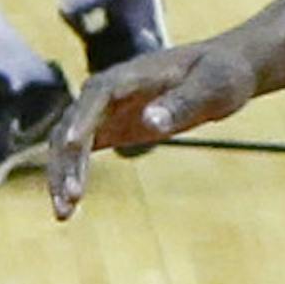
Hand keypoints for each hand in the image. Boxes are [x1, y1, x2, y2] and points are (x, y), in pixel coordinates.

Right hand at [45, 36, 260, 219]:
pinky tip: (68, 205)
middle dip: (67, 159)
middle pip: (74, 122)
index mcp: (133, 75)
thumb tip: (150, 122)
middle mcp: (110, 91)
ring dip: (62, 172)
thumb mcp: (213, 87)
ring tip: (63, 213)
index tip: (70, 144)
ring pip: (68, 140)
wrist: (222, 70)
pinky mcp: (111, 126)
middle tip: (71, 199)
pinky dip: (72, 173)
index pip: (98, 94)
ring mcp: (106, 109)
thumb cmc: (222, 74)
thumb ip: (182, 104)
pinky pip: (80, 150)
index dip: (82, 117)